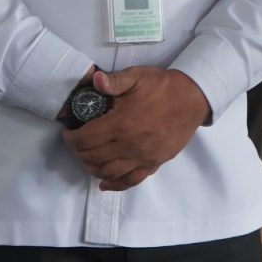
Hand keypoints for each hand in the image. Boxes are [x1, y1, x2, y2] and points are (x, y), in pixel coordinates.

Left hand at [61, 67, 210, 191]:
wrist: (193, 99)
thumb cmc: (163, 87)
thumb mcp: (137, 76)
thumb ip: (113, 81)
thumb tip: (95, 80)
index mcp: (120, 124)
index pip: (85, 140)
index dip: (71, 139)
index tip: (68, 132)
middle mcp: (129, 145)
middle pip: (92, 158)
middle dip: (78, 152)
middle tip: (75, 143)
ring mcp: (142, 158)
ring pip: (108, 173)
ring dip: (92, 168)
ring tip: (87, 158)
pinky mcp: (153, 164)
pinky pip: (131, 181)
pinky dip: (115, 185)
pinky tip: (105, 183)